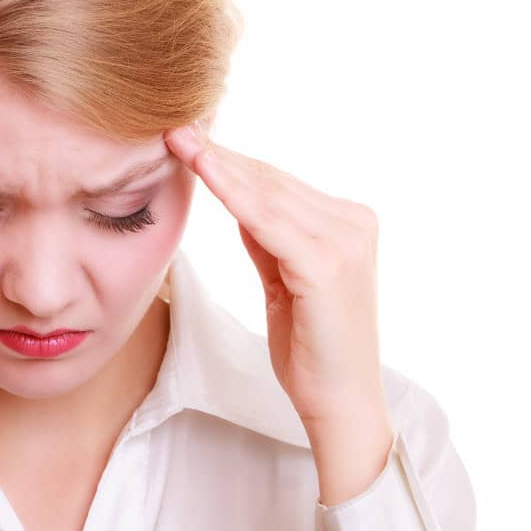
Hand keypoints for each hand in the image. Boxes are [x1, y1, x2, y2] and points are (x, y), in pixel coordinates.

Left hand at [164, 121, 393, 503]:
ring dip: (221, 165)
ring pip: (268, 194)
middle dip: (221, 155)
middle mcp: (354, 224)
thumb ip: (268, 238)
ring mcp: (345, 241)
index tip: (190, 139)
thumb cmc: (311, 348)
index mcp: (349, 224)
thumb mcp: (284, 281)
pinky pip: (268, 220)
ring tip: (180, 140)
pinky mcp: (326, 264)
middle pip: (272, 182)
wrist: (339, 402)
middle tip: (176, 128)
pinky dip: (234, 193)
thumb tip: (238, 199)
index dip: (231, 161)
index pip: (279, 184)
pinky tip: (205, 170)